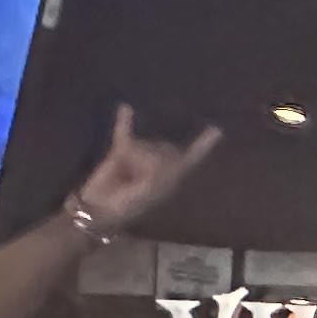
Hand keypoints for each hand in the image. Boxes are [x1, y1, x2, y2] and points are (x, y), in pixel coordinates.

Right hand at [67, 103, 222, 234]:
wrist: (99, 209)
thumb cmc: (127, 207)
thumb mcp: (149, 194)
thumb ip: (157, 174)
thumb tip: (154, 156)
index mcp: (171, 178)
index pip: (191, 158)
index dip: (203, 144)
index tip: (217, 129)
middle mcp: (158, 163)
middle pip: (166, 150)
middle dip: (155, 162)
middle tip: (138, 181)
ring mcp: (139, 156)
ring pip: (145, 144)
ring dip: (135, 158)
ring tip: (125, 175)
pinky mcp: (120, 151)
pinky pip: (124, 131)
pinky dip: (124, 120)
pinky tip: (126, 108)